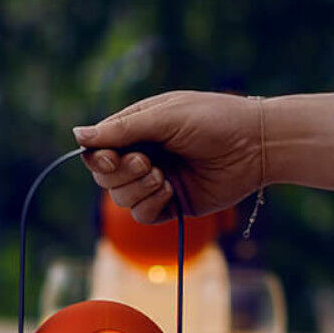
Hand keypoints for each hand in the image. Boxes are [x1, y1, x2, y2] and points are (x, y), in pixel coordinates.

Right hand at [72, 90, 260, 222]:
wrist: (257, 145)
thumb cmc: (214, 120)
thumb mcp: (165, 117)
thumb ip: (121, 129)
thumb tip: (76, 135)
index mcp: (137, 129)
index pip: (99, 149)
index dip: (99, 158)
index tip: (113, 157)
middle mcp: (143, 156)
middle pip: (105, 176)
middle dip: (121, 173)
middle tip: (147, 162)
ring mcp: (156, 182)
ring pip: (120, 198)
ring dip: (137, 189)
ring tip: (163, 176)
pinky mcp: (172, 205)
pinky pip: (141, 215)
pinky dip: (149, 205)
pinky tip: (169, 191)